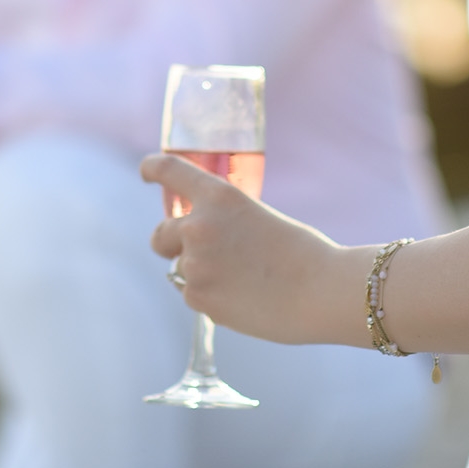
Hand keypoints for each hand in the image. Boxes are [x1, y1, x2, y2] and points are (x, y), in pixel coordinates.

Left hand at [140, 153, 371, 347]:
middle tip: (197, 252)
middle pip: (160, 234)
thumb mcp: (259, 218)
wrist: (322, 291)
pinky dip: (212, 297)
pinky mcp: (198, 298)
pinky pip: (194, 295)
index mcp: (220, 196)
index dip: (153, 169)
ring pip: (182, 269)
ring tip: (244, 281)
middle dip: (171, 242)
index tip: (146, 171)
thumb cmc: (303, 253)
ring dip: (202, 274)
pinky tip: (244, 298)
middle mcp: (199, 226)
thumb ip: (225, 221)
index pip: (171, 171)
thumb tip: (205, 241)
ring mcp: (195, 264)